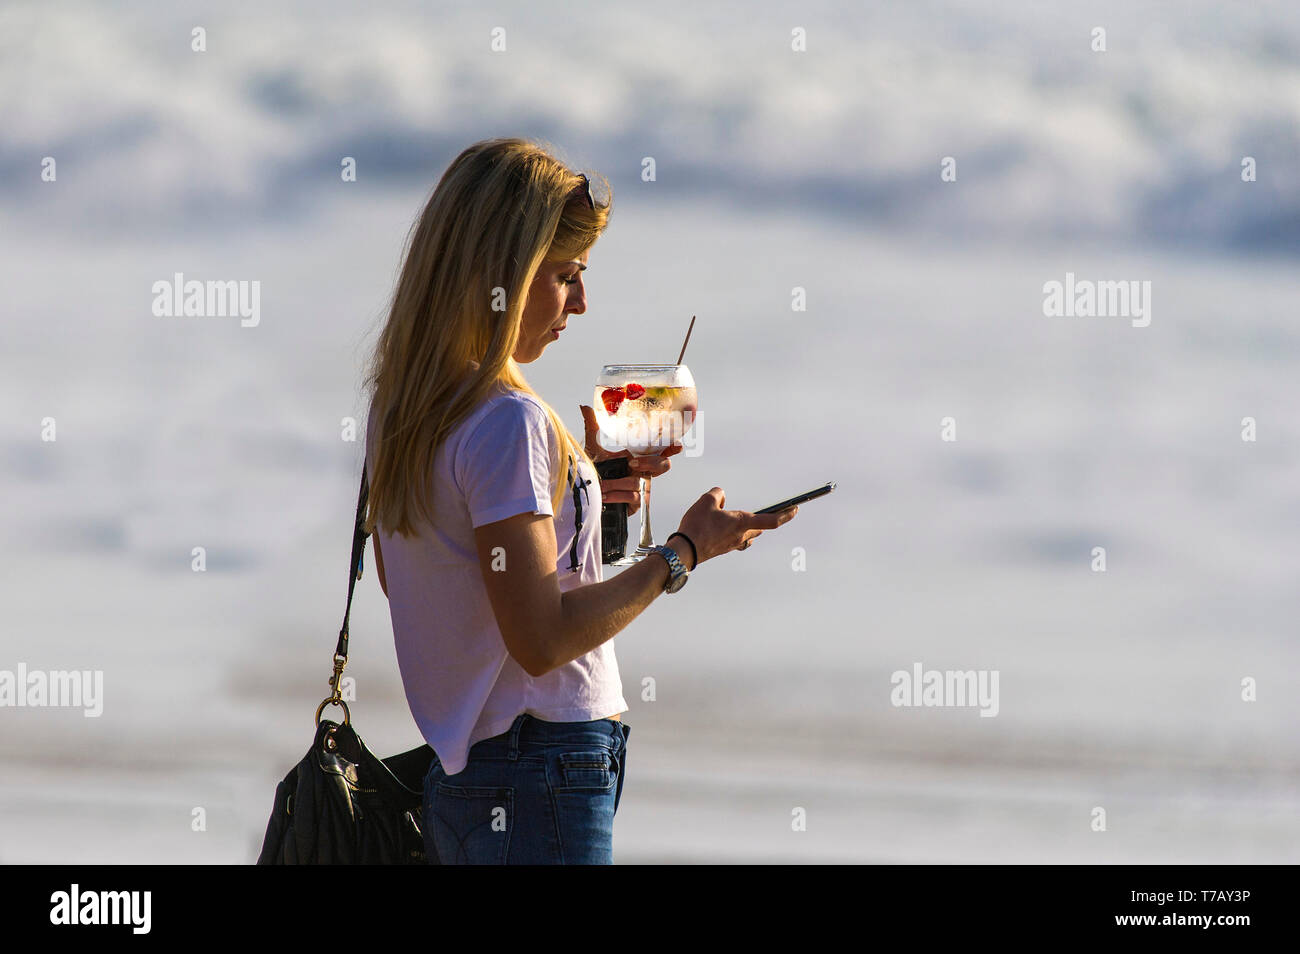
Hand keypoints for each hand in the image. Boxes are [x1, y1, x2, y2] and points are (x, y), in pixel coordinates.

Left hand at [580, 404, 682, 516]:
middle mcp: (644, 471)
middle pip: (664, 465)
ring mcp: (642, 488)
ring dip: (619, 483)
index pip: (661, 450)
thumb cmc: (596, 470)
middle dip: (651, 462)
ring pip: (642, 482)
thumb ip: (593, 427)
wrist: (589, 493)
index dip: (672, 447)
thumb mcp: (594, 448)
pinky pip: (633, 498)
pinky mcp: (636, 504)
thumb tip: (585, 407)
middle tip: (631, 463)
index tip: (677, 445)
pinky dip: (617, 495)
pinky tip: (606, 496)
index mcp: (639, 456)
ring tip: (603, 485)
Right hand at [674, 487, 798, 564]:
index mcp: (742, 522)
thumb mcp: (706, 500)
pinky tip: (720, 526)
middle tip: (769, 512)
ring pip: (748, 535)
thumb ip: (717, 494)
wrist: (685, 551)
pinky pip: (735, 539)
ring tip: (738, 518)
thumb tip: (721, 497)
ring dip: (748, 527)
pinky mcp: (723, 549)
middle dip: (765, 519)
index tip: (795, 510)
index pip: (772, 520)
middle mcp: (741, 536)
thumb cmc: (697, 526)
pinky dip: (733, 532)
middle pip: (760, 527)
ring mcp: (733, 544)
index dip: (786, 514)